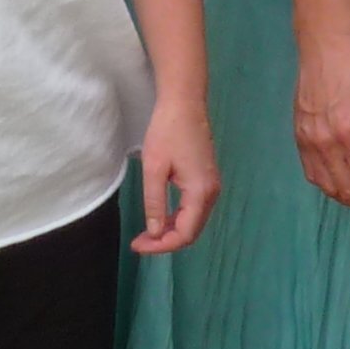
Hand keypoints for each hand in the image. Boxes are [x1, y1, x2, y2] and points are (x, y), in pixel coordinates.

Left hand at [133, 91, 221, 254]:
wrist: (184, 103)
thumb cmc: (167, 131)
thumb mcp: (154, 168)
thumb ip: (155, 202)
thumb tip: (153, 232)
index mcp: (200, 192)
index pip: (185, 233)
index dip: (161, 245)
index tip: (138, 245)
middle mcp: (211, 193)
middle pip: (192, 231)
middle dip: (165, 241)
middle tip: (139, 242)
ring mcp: (211, 186)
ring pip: (193, 221)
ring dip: (171, 230)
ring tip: (146, 233)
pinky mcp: (206, 180)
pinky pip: (194, 209)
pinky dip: (177, 218)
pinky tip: (160, 217)